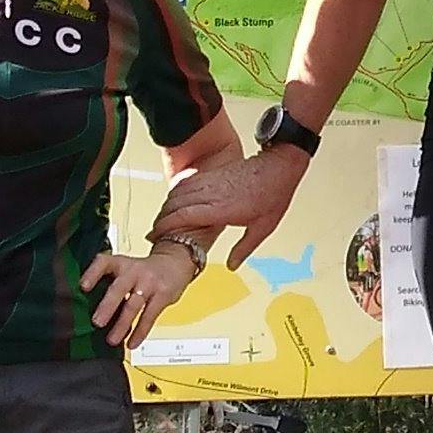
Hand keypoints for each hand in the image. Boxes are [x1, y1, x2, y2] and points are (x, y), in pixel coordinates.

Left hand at [86, 242, 202, 348]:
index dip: (92, 274)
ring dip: (122, 324)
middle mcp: (134, 271)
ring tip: (112, 340)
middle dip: (107, 306)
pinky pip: (150, 316)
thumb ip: (109, 282)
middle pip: (119, 288)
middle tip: (97, 322)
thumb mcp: (125, 267)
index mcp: (120, 263)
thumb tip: (88, 309)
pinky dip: (140, 332)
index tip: (83, 287)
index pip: (103, 263)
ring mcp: (149, 283)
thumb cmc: (143, 270)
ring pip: (134, 305)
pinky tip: (132, 343)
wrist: (176, 261)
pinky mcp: (162, 296)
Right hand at [154, 148, 306, 267]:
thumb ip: (244, 248)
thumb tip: (233, 265)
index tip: (156, 234)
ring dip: (166, 205)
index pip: (184, 215)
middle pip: (175, 204)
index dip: (166, 225)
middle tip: (154, 231)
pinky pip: (187, 182)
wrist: (279, 166)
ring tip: (161, 218)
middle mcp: (213, 193)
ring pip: (179, 192)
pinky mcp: (213, 174)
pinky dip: (176, 192)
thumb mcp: (262, 228)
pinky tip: (174, 200)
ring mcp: (211, 181)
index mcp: (222, 208)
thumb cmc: (273, 194)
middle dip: (161, 218)